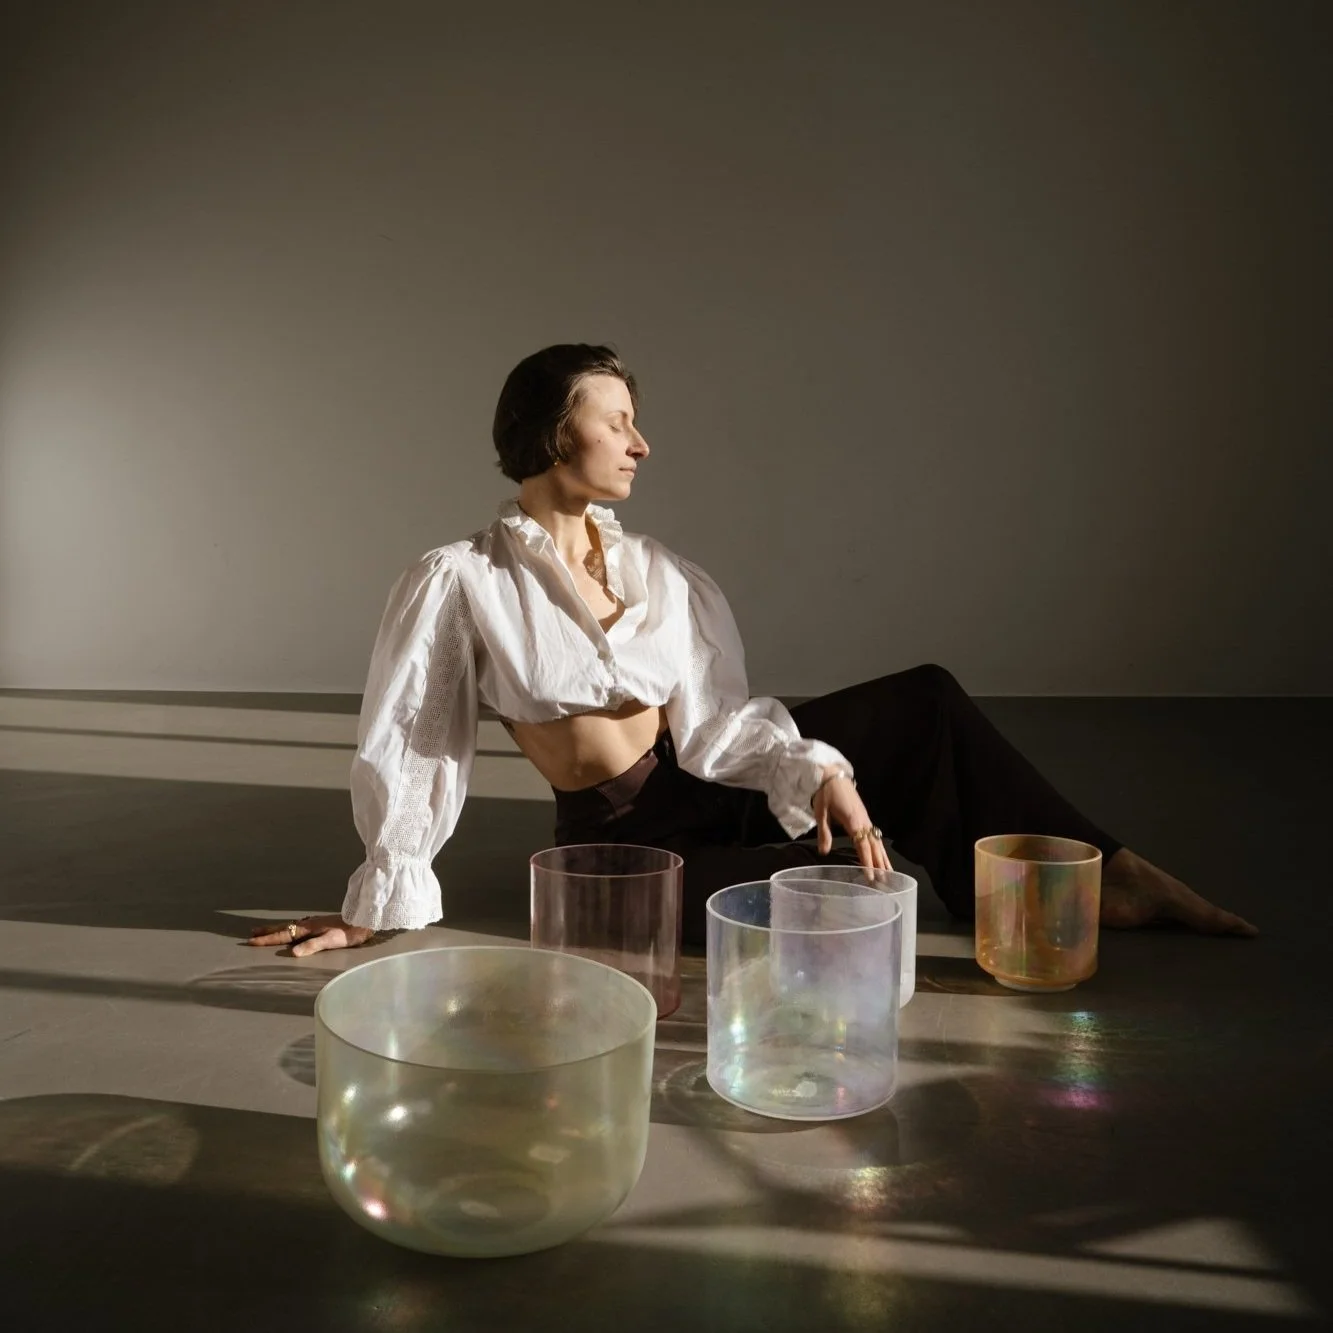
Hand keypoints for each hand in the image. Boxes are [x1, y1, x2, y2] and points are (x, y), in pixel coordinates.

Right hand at [247, 914, 375, 956]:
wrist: (364, 922)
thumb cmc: (348, 933)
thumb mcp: (330, 941)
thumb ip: (312, 946)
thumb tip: (291, 953)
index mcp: (308, 928)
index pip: (283, 934)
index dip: (267, 939)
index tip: (250, 941)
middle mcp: (309, 923)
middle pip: (284, 927)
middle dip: (268, 931)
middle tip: (252, 933)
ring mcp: (315, 923)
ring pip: (291, 926)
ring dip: (277, 929)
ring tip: (267, 931)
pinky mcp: (321, 924)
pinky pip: (299, 926)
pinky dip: (290, 928)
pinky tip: (293, 930)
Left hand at [812, 774, 891, 871]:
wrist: (833, 776)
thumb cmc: (826, 794)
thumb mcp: (821, 813)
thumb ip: (824, 833)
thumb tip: (824, 852)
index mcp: (853, 821)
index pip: (862, 845)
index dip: (867, 861)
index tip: (871, 875)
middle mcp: (863, 821)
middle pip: (874, 845)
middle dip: (879, 863)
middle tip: (885, 881)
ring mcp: (866, 819)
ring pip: (877, 841)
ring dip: (883, 857)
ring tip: (889, 873)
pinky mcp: (865, 817)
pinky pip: (874, 836)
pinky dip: (879, 848)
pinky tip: (881, 856)